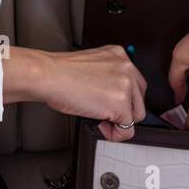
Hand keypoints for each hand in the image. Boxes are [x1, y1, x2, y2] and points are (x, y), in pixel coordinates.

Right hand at [31, 46, 147, 141]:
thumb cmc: (60, 72)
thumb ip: (107, 76)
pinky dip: (114, 134)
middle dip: (124, 111)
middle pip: (139, 99)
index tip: (109, 103)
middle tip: (105, 115)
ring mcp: (126, 85)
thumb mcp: (92, 65)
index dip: (123, 98)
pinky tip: (100, 126)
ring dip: (120, 122)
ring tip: (101, 120)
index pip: (134, 82)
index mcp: (119, 54)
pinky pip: (127, 130)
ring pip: (137, 115)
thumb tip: (111, 95)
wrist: (49, 76)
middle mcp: (126, 67)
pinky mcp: (121, 104)